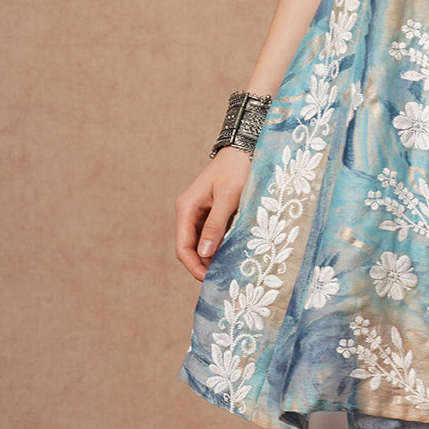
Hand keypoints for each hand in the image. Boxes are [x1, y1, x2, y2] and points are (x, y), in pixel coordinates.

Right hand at [174, 148, 251, 280]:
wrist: (245, 148)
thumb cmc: (236, 169)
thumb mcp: (229, 197)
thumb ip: (216, 225)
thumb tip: (204, 254)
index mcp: (187, 208)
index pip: (183, 247)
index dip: (194, 266)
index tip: (209, 280)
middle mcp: (189, 212)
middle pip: (190, 248)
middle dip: (203, 265)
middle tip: (222, 280)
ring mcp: (200, 212)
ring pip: (201, 242)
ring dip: (212, 256)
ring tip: (228, 270)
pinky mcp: (212, 211)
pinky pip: (211, 234)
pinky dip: (219, 245)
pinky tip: (232, 253)